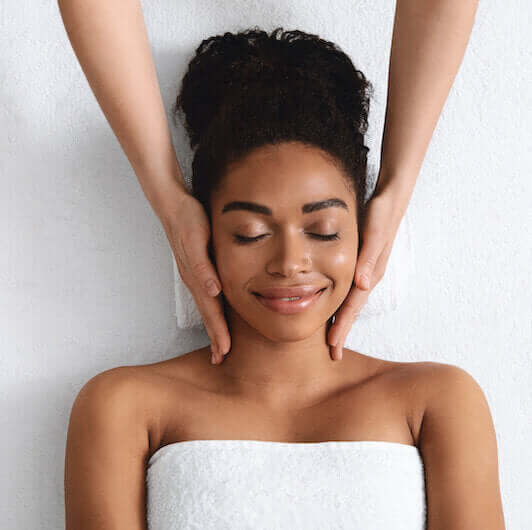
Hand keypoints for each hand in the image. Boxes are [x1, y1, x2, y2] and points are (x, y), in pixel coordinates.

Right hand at [160, 191, 228, 364]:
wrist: (174, 206)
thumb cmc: (189, 220)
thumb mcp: (197, 241)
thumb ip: (203, 268)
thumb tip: (213, 292)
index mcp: (198, 278)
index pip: (212, 311)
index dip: (218, 332)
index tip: (224, 352)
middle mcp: (196, 281)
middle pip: (209, 314)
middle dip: (215, 337)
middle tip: (221, 358)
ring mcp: (194, 276)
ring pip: (207, 307)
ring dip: (213, 327)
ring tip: (219, 344)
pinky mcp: (196, 269)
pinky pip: (206, 296)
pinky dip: (212, 311)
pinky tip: (215, 313)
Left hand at [327, 188, 407, 360]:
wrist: (392, 199)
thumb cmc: (381, 213)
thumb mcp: (375, 232)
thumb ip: (369, 257)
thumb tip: (363, 284)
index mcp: (369, 273)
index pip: (352, 306)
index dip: (343, 326)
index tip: (332, 347)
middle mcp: (368, 276)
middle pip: (352, 309)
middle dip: (342, 331)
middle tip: (333, 355)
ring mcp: (366, 271)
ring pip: (350, 302)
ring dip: (342, 320)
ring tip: (332, 338)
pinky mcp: (362, 263)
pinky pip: (350, 289)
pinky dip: (341, 302)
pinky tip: (334, 307)